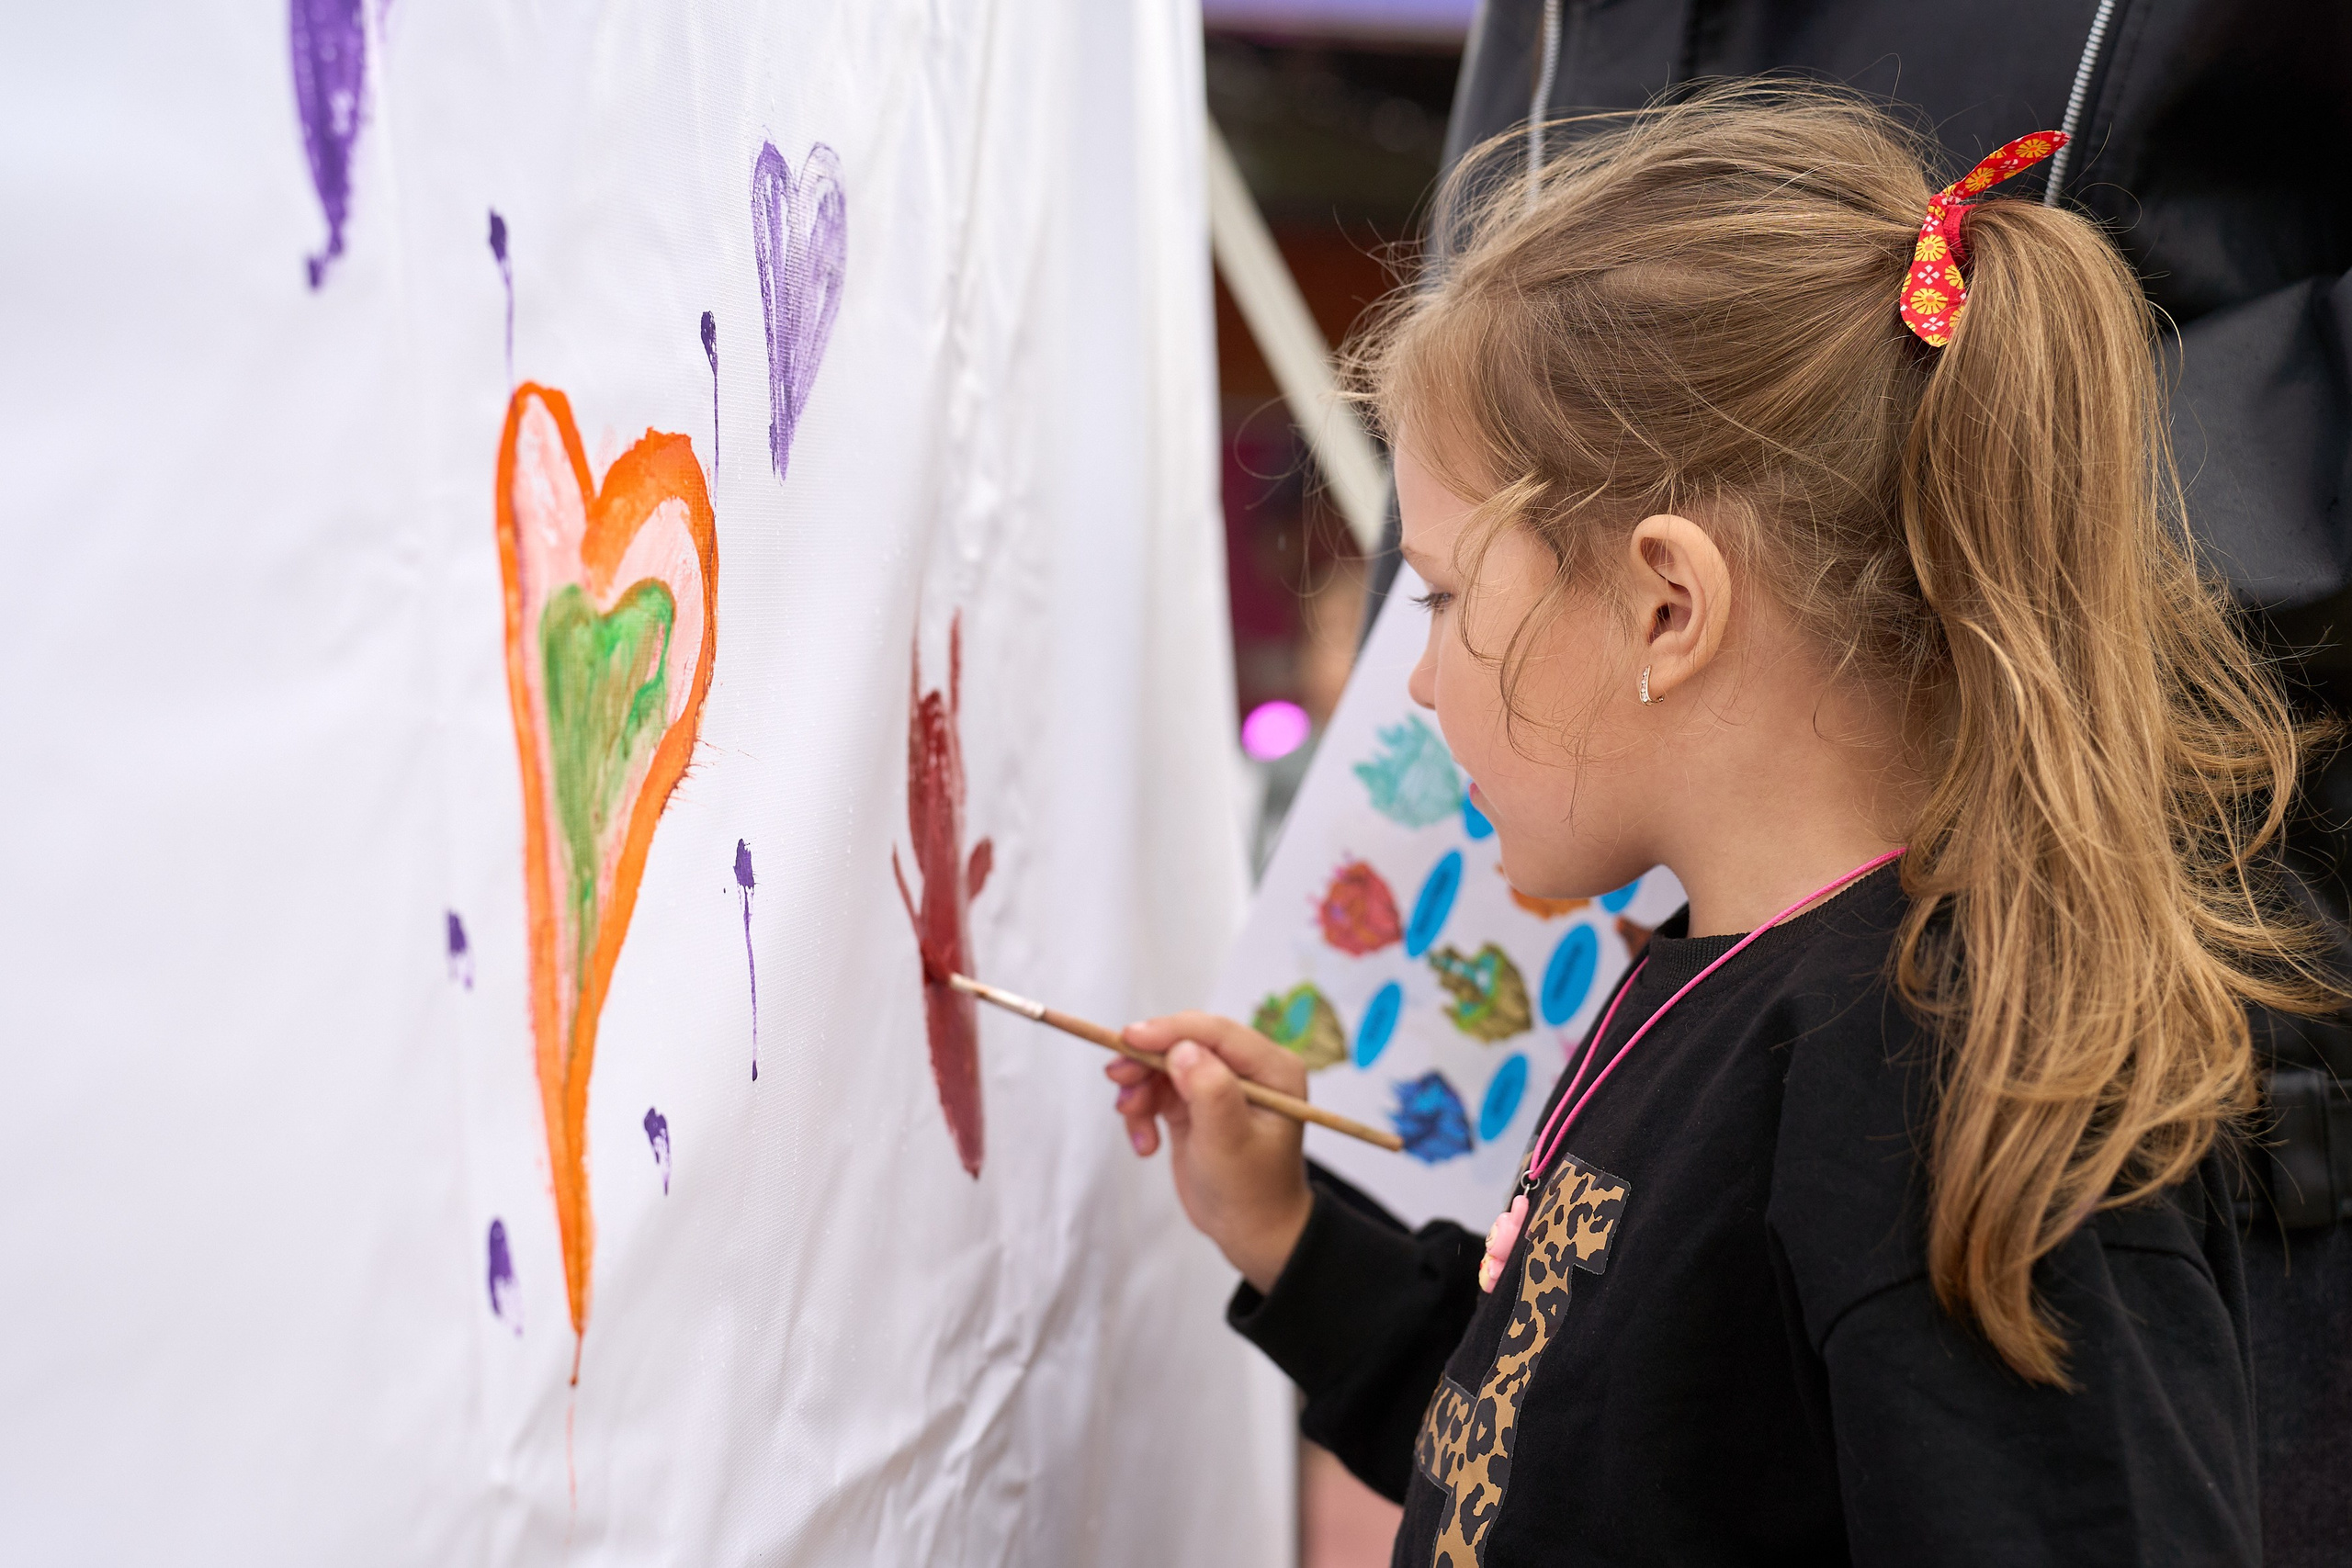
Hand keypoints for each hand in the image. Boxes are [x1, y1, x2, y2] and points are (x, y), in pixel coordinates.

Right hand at [1109, 1011, 1313, 1292]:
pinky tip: (1145, 1144)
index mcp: (1272, 1069)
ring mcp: (1217, 1085)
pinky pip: (1156, 1090)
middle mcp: (1246, 1069)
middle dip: (1147, 1060)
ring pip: (1163, 1065)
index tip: (1130, 1038)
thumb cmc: (1252, 1192)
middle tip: (1118, 1078)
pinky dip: (1141, 1112)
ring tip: (1135, 1122)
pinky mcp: (1193, 1103)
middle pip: (1184, 1042)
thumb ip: (1210, 1091)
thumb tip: (1182, 1049)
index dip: (1171, 1030)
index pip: (1216, 1032)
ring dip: (1140, 1090)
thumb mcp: (1230, 1142)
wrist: (1250, 1232)